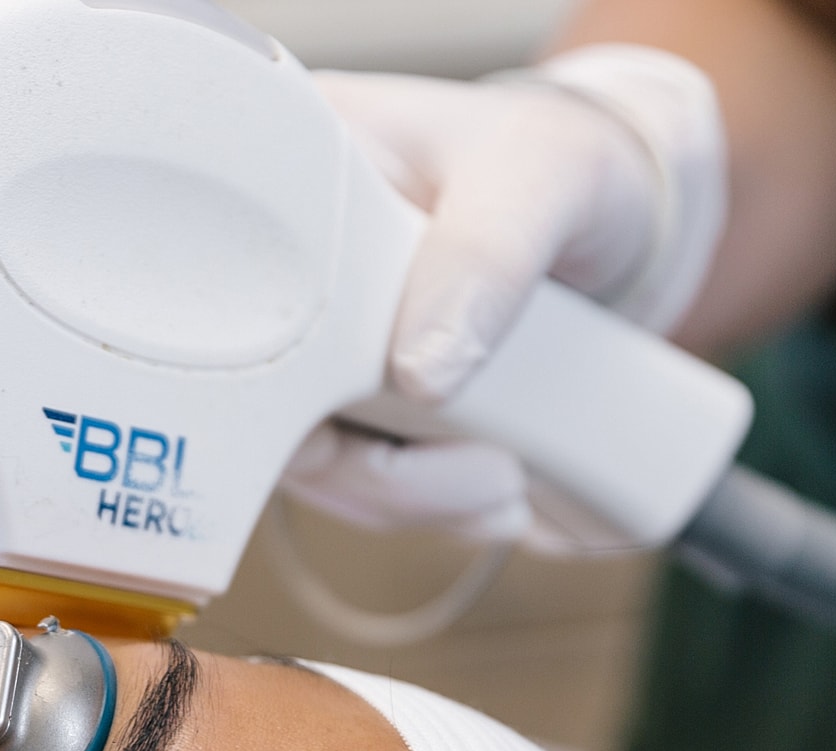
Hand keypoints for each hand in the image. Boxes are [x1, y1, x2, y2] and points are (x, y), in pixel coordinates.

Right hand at [281, 47, 725, 540]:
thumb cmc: (567, 163)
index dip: (262, 370)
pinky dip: (422, 504)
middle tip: (489, 470)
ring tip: (507, 480)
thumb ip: (487, 256)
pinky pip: (352, 483)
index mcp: (280, 181)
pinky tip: (495, 487)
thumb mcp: (544, 175)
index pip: (212, 290)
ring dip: (407, 498)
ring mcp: (306, 346)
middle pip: (254, 401)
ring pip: (307, 462)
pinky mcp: (347, 404)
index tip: (373, 404)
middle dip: (367, 469)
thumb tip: (419, 377)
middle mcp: (274, 269)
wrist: (623, 224)